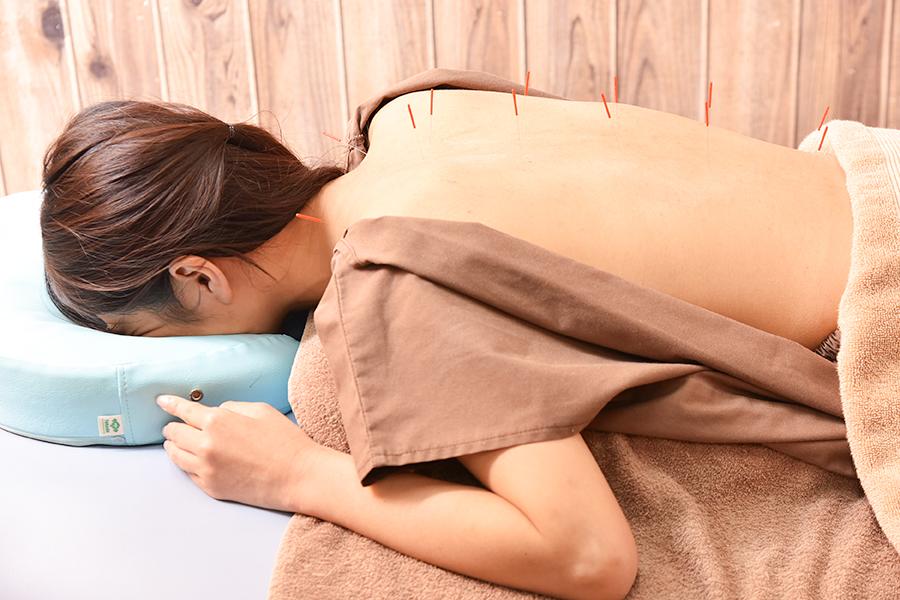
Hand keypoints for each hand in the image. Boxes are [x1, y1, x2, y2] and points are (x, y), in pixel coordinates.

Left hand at [157, 394, 319, 512]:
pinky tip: (191, 459)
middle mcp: (206, 445)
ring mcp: (206, 469)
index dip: (170, 404)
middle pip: (174, 433)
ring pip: (175, 455)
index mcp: (218, 420)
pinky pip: (188, 473)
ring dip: (173, 446)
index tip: (161, 401)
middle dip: (172, 427)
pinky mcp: (211, 488)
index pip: (184, 410)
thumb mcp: (261, 410)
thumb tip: (215, 412)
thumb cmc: (285, 440)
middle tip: (172, 425)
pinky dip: (186, 464)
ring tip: (174, 442)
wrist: (297, 476)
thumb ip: (232, 407)